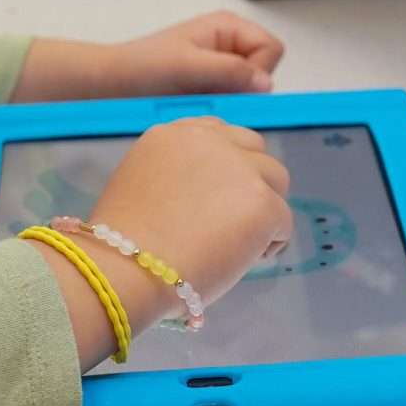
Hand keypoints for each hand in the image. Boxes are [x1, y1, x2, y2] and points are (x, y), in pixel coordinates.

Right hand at [87, 116, 292, 314]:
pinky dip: (270, 244)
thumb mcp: (142, 187)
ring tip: (238, 245)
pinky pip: (283, 221)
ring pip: (275, 180)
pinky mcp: (262, 202)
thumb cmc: (122, 246)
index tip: (216, 196)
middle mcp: (210, 140)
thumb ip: (177, 177)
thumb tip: (208, 197)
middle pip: (253, 150)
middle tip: (232, 221)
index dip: (224, 167)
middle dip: (250, 182)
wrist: (126, 271)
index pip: (219, 134)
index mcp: (174, 134)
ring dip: (263, 209)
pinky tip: (244, 262)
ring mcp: (240, 169)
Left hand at [97, 11, 284, 95]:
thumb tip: (266, 84)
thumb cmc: (144, 67)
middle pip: (263, 71)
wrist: (111, 82)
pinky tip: (195, 107)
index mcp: (228, 26)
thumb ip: (229, 71)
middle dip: (242, 89)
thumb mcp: (187, 66)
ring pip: (248, 90)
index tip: (231, 87)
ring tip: (198, 101)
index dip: (258, 71)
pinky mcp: (210, 84)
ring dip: (228, 100)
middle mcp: (230, 42)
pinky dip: (218, 107)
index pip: (271, 48)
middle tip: (210, 95)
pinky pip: (231, 100)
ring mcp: (220, 65)